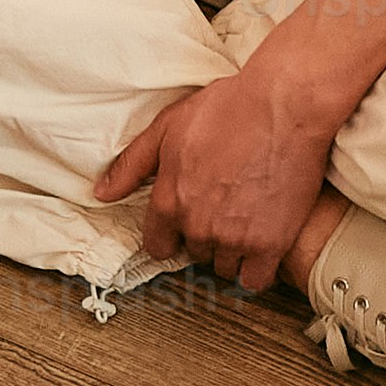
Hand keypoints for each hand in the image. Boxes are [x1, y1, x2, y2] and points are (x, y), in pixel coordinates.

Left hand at [93, 59, 342, 296]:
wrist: (284, 105)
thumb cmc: (229, 108)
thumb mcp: (168, 127)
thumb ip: (132, 164)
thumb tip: (102, 193)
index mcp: (169, 201)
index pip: (158, 246)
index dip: (172, 236)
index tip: (186, 225)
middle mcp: (198, 226)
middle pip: (196, 254)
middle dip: (207, 236)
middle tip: (226, 209)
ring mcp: (234, 238)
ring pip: (225, 267)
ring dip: (233, 251)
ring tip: (248, 220)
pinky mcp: (270, 244)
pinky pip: (255, 280)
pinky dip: (257, 268)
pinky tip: (263, 245)